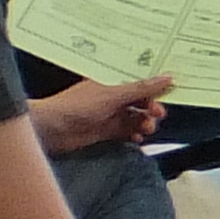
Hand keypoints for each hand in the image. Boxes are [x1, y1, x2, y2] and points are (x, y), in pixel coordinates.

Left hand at [34, 72, 172, 151]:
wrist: (51, 129)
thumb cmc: (76, 106)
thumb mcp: (114, 95)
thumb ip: (141, 89)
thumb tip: (166, 79)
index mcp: (111, 81)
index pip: (139, 82)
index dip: (155, 88)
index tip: (168, 95)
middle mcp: (111, 96)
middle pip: (139, 101)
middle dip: (151, 108)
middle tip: (157, 115)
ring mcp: (108, 114)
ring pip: (134, 118)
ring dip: (143, 124)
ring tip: (146, 130)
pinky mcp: (104, 131)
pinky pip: (125, 133)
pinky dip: (133, 136)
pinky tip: (136, 140)